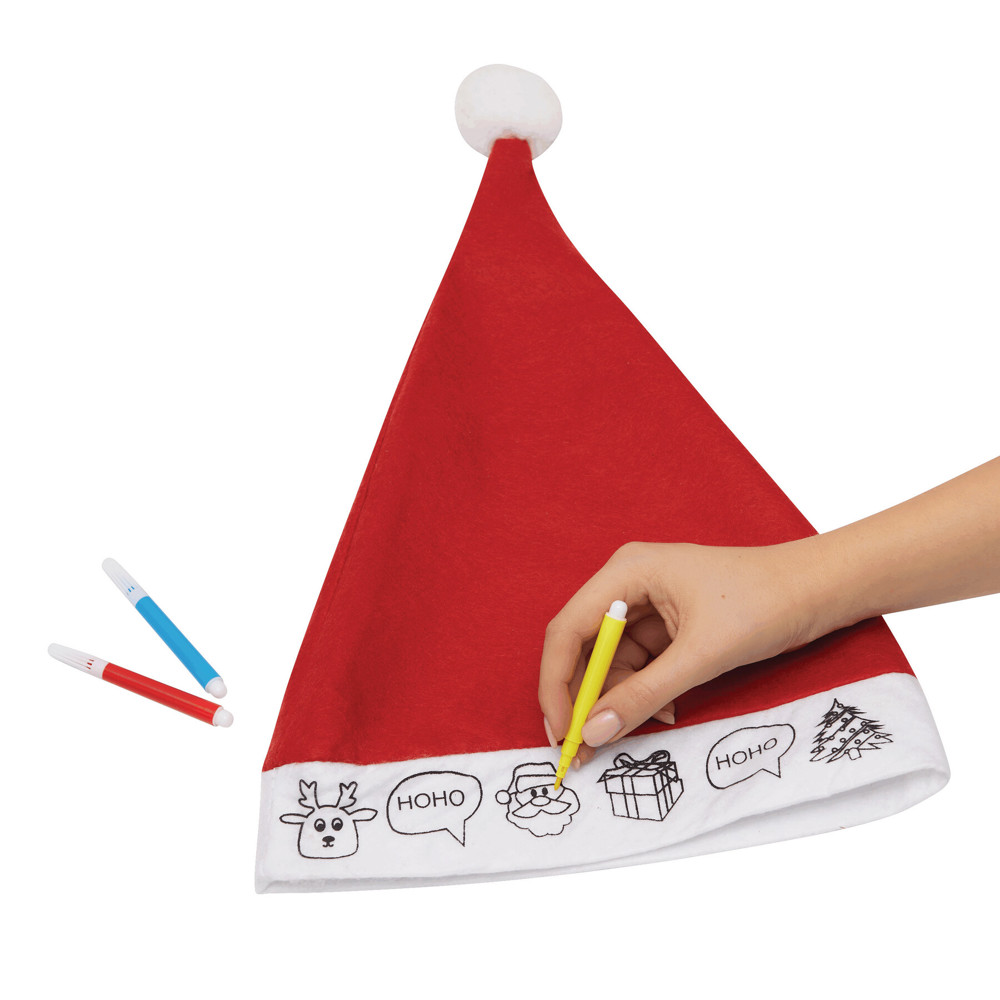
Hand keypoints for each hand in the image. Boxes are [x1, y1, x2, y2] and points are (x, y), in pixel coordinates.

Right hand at [538, 539, 827, 765]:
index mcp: (627, 571)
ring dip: (617, 700)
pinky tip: (665, 712)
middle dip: (582, 697)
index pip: (569, 630)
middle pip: (582, 647)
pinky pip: (637, 664)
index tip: (563, 731)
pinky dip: (643, 692)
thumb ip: (644, 695)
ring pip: (609, 661)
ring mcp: (646, 603)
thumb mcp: (701, 655)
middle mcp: (628, 583)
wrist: (819, 590)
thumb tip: (595, 732)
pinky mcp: (665, 623)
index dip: (557, 683)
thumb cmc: (764, 603)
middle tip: (582, 747)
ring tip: (635, 731)